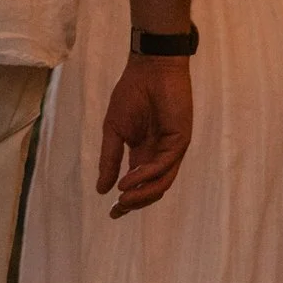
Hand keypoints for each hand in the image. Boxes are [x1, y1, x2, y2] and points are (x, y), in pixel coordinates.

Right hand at [97, 54, 193, 217]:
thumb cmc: (132, 93)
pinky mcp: (180, 139)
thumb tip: (101, 190)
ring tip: (123, 199)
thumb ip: (109, 160)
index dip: (126, 202)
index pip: (137, 185)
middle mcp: (159, 155)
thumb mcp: (114, 131)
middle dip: (135, 203)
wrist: (149, 68)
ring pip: (161, 182)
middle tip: (118, 209)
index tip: (112, 213)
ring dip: (142, 194)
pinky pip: (165, 165)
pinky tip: (130, 179)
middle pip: (152, 190)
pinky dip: (147, 175)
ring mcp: (171, 149)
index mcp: (143, 154)